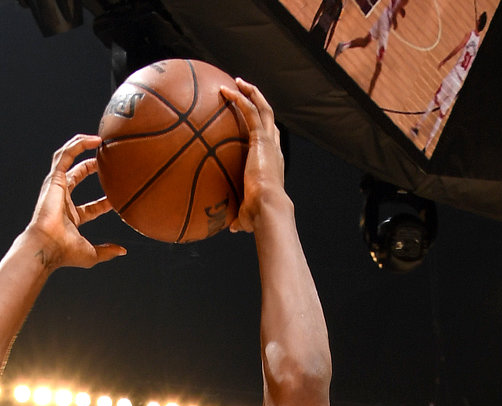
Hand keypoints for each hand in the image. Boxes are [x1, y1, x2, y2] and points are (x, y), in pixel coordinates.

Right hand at [27, 136, 124, 272]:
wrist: (48, 246)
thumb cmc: (64, 252)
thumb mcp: (92, 254)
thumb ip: (107, 251)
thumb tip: (123, 251)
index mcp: (71, 218)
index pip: (90, 207)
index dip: (104, 203)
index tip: (117, 199)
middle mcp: (62, 200)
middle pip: (77, 177)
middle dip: (90, 167)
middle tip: (105, 160)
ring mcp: (57, 187)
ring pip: (68, 160)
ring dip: (82, 148)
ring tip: (98, 140)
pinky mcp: (55, 178)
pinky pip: (66, 154)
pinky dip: (78, 144)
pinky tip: (94, 140)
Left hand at [222, 79, 285, 233]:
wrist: (267, 208)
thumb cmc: (259, 216)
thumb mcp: (247, 216)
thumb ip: (240, 217)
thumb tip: (231, 227)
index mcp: (273, 163)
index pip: (271, 140)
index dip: (264, 128)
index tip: (252, 121)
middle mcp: (274, 148)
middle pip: (269, 117)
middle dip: (258, 102)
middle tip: (244, 91)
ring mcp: (269, 141)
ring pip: (263, 107)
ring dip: (251, 92)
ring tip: (237, 82)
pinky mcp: (262, 138)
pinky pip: (251, 110)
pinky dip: (241, 97)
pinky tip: (227, 90)